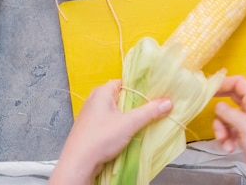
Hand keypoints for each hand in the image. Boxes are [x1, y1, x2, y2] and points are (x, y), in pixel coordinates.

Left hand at [49, 79, 172, 184]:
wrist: (79, 163)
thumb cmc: (100, 138)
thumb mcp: (129, 123)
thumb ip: (149, 112)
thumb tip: (167, 103)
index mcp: (102, 92)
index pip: (125, 82)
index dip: (140, 87)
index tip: (155, 93)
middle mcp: (95, 100)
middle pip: (122, 97)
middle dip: (137, 103)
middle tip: (153, 108)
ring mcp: (92, 115)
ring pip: (116, 111)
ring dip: (129, 116)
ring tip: (145, 121)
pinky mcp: (92, 129)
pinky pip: (110, 122)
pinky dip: (121, 126)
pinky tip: (130, 133)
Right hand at [213, 75, 245, 184]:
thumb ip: (230, 113)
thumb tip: (217, 106)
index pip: (240, 83)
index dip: (225, 83)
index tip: (210, 90)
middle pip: (231, 98)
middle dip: (219, 107)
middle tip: (206, 107)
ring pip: (226, 117)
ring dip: (221, 128)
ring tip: (223, 140)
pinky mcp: (243, 137)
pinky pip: (228, 131)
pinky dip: (225, 139)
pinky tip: (229, 148)